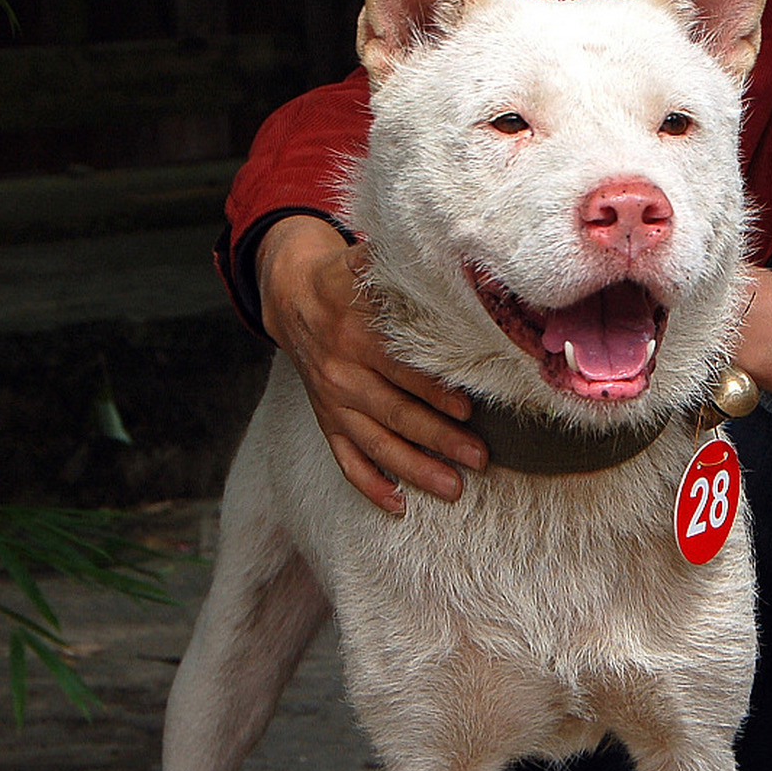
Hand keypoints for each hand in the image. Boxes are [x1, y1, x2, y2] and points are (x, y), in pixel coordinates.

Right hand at [256, 216, 485, 511]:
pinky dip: (369, 484)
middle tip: (479, 458)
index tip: (468, 409)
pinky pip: (344, 459)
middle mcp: (341, 372)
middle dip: (439, 438)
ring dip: (415, 469)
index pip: (400, 369)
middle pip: (394, 413)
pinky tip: (397, 505)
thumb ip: (405, 272)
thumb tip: (459, 265)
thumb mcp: (368, 266)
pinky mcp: (326, 419)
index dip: (433, 390)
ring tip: (454, 488)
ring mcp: (332, 401)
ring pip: (375, 444)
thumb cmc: (348, 280)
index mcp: (356, 333)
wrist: (292, 295)